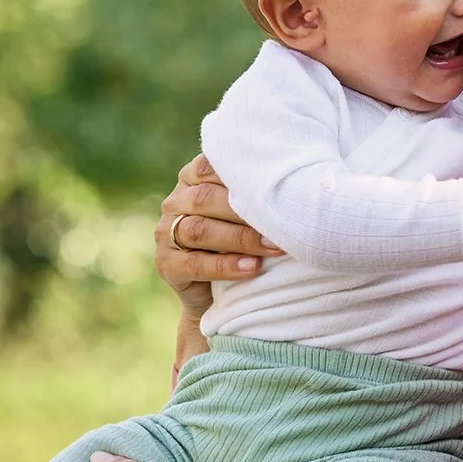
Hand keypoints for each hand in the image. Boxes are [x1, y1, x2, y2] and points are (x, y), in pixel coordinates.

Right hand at [157, 156, 282, 315]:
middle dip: (245, 211)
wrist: (217, 294)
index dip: (240, 175)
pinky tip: (252, 268)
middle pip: (204, 199)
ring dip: (240, 239)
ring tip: (272, 248)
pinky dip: (226, 266)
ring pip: (199, 230)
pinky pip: (195, 264)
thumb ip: (255, 190)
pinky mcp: (166, 264)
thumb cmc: (243, 242)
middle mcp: (175, 202)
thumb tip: (297, 177)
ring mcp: (165, 233)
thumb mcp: (247, 212)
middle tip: (281, 222)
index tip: (275, 183)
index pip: (209, 167)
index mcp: (192, 179)